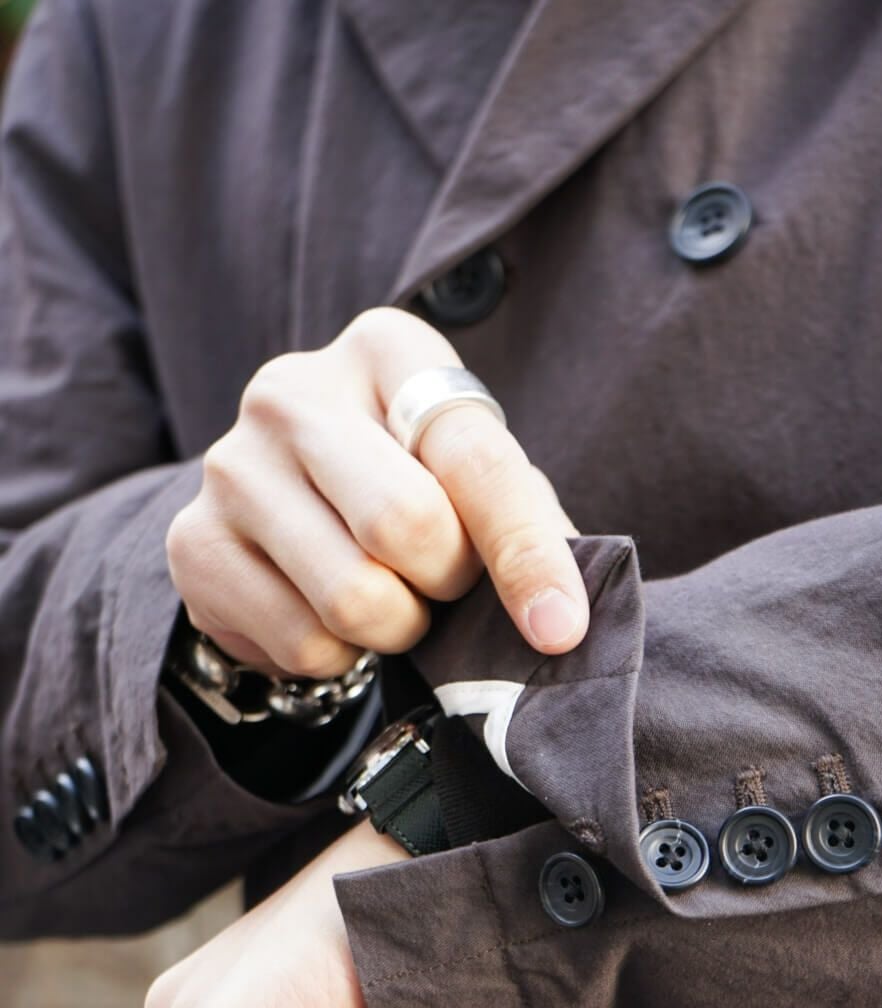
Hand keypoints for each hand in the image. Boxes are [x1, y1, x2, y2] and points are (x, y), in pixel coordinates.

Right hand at [166, 306, 588, 675]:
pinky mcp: (193, 543)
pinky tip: (331, 616)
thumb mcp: (476, 480)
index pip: (474, 459)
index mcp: (386, 350)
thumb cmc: (415, 484)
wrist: (292, 508)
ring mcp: (231, 465)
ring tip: (392, 598)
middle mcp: (293, 391)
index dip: (527, 555)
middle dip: (449, 584)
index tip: (561, 630)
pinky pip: (304, 641)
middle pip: (407, 526)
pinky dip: (341, 657)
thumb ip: (525, 524)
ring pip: (354, 598)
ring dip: (399, 628)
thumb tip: (559, 622)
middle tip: (446, 583)